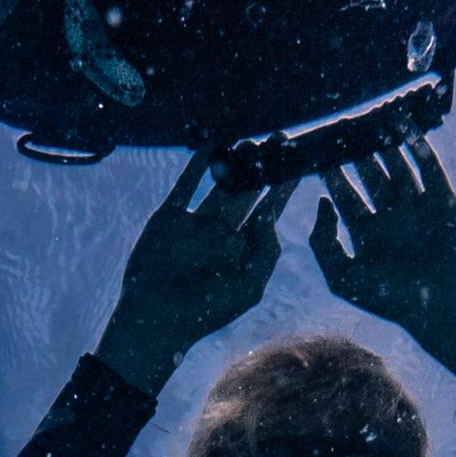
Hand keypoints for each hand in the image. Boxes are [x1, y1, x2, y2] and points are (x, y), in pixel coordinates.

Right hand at [97, 151, 297, 394]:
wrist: (158, 317)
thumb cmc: (207, 312)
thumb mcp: (249, 287)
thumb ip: (266, 253)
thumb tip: (270, 217)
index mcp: (243, 251)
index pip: (268, 214)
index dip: (283, 190)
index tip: (298, 166)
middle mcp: (222, 234)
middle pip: (249, 193)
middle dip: (264, 168)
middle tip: (280, 139)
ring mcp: (196, 224)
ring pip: (221, 186)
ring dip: (236, 162)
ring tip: (252, 139)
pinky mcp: (170, 217)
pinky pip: (186, 185)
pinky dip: (198, 164)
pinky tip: (212, 143)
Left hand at [309, 136, 455, 378]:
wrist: (441, 303)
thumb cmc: (390, 297)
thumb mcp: (342, 275)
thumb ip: (323, 243)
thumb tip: (322, 203)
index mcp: (367, 235)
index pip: (346, 196)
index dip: (332, 175)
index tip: (317, 152)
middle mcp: (390, 218)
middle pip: (370, 176)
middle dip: (356, 153)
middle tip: (342, 126)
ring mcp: (416, 207)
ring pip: (397, 167)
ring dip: (386, 143)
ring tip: (371, 117)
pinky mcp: (442, 200)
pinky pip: (428, 168)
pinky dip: (418, 147)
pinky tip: (404, 127)